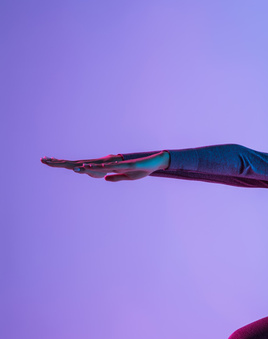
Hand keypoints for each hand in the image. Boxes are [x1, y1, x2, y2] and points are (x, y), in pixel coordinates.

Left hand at [41, 152, 168, 180]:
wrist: (154, 162)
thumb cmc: (140, 169)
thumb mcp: (124, 176)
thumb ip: (113, 177)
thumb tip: (103, 178)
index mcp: (101, 167)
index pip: (78, 166)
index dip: (63, 164)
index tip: (49, 162)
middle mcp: (102, 164)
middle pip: (77, 163)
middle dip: (60, 163)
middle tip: (43, 160)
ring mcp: (110, 164)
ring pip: (88, 166)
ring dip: (74, 167)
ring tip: (59, 167)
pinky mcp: (119, 165)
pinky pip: (104, 168)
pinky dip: (93, 168)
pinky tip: (84, 168)